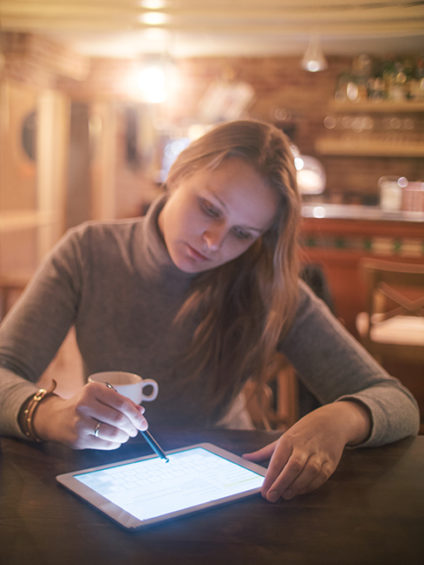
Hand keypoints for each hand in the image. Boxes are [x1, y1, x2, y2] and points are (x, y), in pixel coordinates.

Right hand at [32, 382, 147, 448]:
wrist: (56, 417)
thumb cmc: (84, 404)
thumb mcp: (100, 395)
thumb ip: (121, 401)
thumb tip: (141, 411)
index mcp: (93, 390)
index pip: (122, 403)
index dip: (136, 415)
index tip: (143, 422)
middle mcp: (85, 405)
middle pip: (119, 419)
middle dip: (132, 427)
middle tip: (136, 430)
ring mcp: (80, 423)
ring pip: (113, 433)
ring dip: (125, 436)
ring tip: (126, 435)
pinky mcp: (78, 439)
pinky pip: (104, 444)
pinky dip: (115, 443)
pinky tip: (115, 440)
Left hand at [243, 401, 370, 501]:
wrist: (331, 422)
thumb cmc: (303, 432)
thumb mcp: (282, 438)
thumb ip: (264, 452)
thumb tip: (245, 458)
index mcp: (289, 440)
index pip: (278, 460)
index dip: (270, 478)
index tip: (263, 491)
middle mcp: (304, 446)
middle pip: (293, 467)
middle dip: (281, 484)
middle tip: (271, 497)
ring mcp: (319, 454)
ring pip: (308, 473)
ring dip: (296, 487)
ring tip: (286, 495)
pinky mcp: (330, 461)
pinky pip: (321, 477)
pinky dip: (310, 486)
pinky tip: (301, 491)